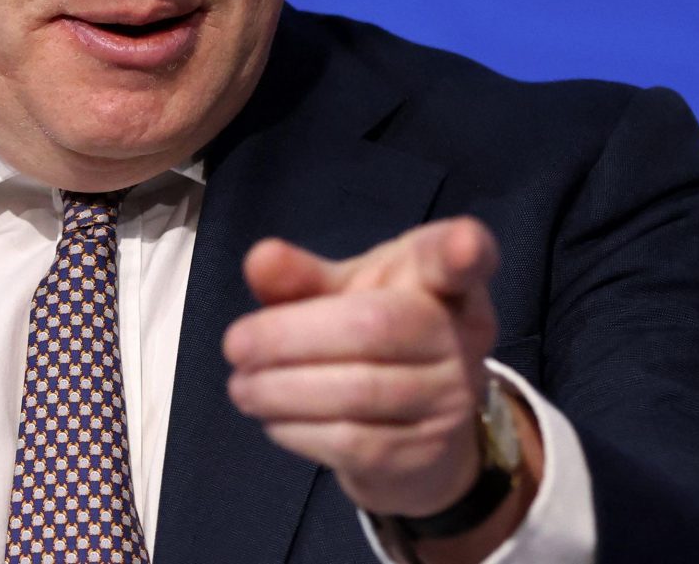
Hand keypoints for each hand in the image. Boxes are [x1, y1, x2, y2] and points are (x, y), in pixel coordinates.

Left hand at [222, 217, 504, 518]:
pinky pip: (354, 441)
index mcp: (443, 280)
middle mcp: (461, 334)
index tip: (464, 245)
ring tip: (241, 386)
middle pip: (374, 327)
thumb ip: (303, 277)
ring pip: (359, 392)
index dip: (465, 249)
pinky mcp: (429, 453)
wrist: (421, 435)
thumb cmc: (378, 339)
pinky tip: (272, 419)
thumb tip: (261, 259)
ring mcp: (452, 397)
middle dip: (289, 336)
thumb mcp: (344, 296)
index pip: (461, 257)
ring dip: (282, 390)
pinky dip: (300, 429)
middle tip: (234, 344)